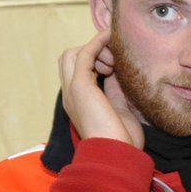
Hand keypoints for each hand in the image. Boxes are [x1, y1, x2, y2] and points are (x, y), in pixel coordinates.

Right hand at [59, 27, 142, 148]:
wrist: (116, 155)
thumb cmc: (121, 140)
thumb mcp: (120, 108)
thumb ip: (116, 89)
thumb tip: (121, 70)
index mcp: (79, 103)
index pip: (78, 71)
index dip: (96, 60)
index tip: (117, 64)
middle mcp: (71, 95)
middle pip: (68, 59)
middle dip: (91, 52)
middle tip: (114, 62)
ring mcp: (73, 90)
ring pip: (72, 54)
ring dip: (95, 50)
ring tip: (115, 61)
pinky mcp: (80, 86)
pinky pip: (85, 54)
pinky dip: (98, 42)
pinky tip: (111, 36)